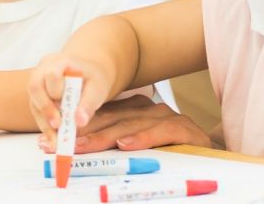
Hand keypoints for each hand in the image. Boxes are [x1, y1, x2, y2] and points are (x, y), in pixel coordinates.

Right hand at [27, 53, 115, 148]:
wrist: (88, 73)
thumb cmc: (93, 78)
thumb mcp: (98, 88)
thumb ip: (89, 103)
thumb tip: (79, 121)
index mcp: (59, 62)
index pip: (51, 74)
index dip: (56, 91)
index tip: (65, 106)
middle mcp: (42, 70)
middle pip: (35, 87)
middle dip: (46, 109)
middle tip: (58, 127)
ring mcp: (37, 84)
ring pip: (34, 103)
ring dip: (45, 124)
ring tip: (57, 143)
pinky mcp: (37, 98)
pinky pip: (37, 113)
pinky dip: (45, 128)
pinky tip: (54, 141)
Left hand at [39, 95, 214, 153]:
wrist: (212, 154)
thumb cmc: (170, 151)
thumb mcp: (136, 145)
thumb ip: (112, 143)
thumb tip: (76, 150)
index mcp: (133, 111)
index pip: (99, 118)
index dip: (75, 128)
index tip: (50, 140)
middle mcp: (147, 110)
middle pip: (109, 120)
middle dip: (82, 133)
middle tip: (61, 145)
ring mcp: (165, 117)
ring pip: (129, 125)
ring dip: (105, 136)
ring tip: (84, 146)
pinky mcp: (183, 129)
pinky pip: (160, 132)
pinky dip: (143, 138)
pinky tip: (126, 145)